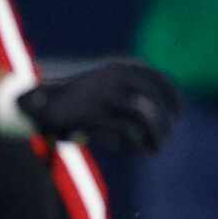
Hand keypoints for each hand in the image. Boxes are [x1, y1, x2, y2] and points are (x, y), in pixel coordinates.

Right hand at [18, 62, 180, 154]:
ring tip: (155, 149)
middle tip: (165, 139)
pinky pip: (124, 132)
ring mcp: (104, 94)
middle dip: (164, 124)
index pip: (158, 80)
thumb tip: (157, 119)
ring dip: (155, 135)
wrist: (38, 103)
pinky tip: (132, 150)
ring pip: (144, 116)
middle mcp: (115, 77)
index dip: (172, 98)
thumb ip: (127, 95)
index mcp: (119, 68)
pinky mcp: (93, 114)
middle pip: (153, 102)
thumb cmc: (75, 99)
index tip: (178, 115)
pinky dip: (133, 143)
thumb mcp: (103, 88)